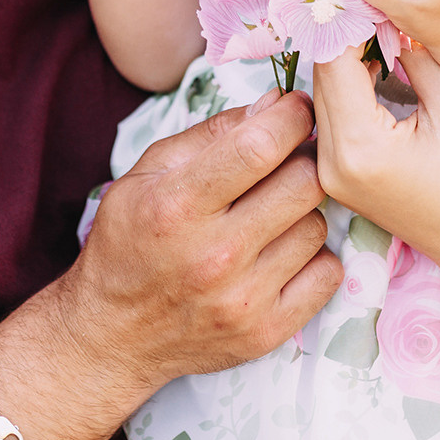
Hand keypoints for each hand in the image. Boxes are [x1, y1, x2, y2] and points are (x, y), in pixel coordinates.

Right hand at [63, 90, 341, 392]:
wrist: (112, 335)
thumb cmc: (130, 243)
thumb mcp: (148, 174)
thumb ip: (212, 133)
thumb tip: (276, 103)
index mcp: (178, 205)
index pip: (260, 145)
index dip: (291, 116)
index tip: (297, 109)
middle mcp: (215, 254)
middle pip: (304, 183)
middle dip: (302, 160)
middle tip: (286, 163)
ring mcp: (244, 298)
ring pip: (318, 225)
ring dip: (302, 212)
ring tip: (272, 216)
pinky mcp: (266, 332)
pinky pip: (327, 274)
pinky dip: (313, 258)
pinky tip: (282, 253)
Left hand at [311, 43, 439, 278]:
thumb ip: (417, 59)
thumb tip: (388, 21)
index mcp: (358, 146)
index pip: (333, 62)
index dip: (349, 22)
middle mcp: (331, 163)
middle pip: (320, 78)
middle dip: (344, 38)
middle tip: (371, 7)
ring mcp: (330, 176)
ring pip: (322, 96)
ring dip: (344, 63)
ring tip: (377, 33)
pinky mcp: (337, 179)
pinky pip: (331, 119)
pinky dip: (347, 90)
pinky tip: (374, 70)